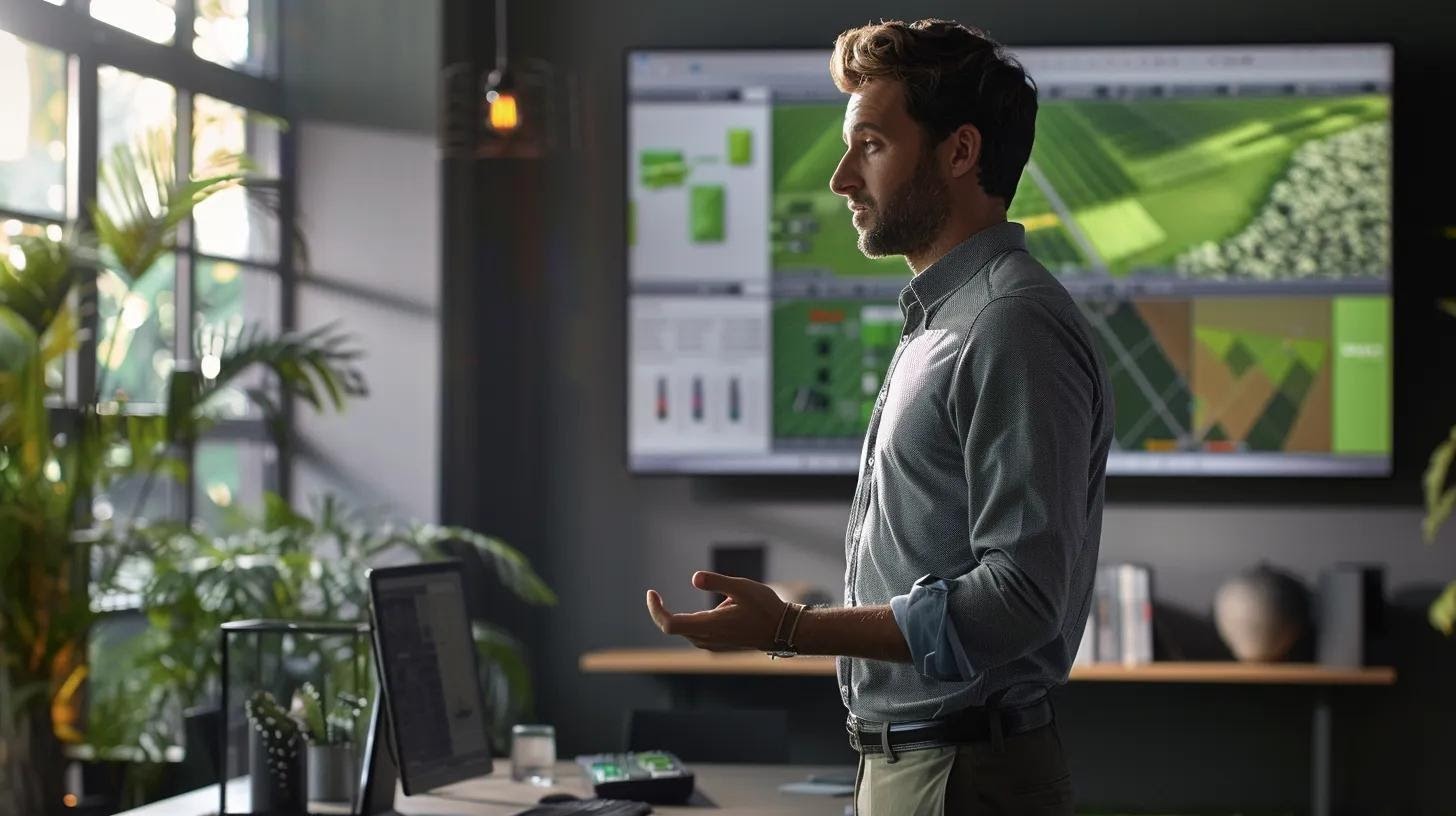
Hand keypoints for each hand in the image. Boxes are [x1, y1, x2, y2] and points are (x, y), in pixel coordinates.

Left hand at [645, 571, 786, 651]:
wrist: (783, 630)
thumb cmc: (764, 607)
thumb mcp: (742, 587)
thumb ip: (717, 582)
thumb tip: (694, 578)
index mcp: (709, 626)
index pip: (670, 624)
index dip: (656, 610)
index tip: (652, 594)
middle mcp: (707, 639)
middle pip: (673, 627)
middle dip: (662, 611)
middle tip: (654, 594)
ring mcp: (713, 644)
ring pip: (685, 630)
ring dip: (679, 616)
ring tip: (694, 601)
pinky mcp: (718, 645)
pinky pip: (695, 633)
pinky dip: (690, 621)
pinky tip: (710, 610)